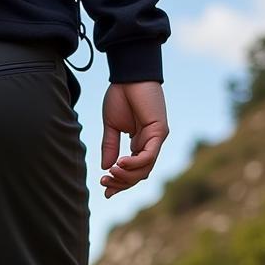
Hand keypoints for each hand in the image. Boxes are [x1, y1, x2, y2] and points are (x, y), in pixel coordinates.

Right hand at [99, 82, 168, 198]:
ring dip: (127, 175)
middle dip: (121, 182)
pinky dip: (135, 163)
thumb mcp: (111, 127)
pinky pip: (149, 155)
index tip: (105, 190)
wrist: (128, 74)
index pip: (133, 171)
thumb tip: (105, 168)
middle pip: (140, 174)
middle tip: (104, 182)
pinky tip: (120, 163)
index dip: (120, 183)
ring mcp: (157, 138)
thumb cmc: (120, 95)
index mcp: (139, 143)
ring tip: (111, 172)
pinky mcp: (160, 131)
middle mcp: (150, 143)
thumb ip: (110, 147)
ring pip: (145, 169)